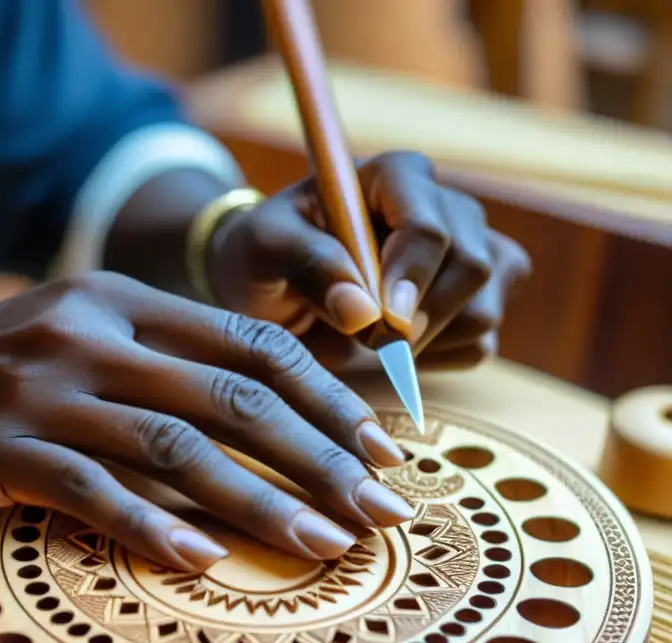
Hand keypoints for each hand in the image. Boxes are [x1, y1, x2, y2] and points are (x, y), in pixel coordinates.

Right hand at [0, 273, 414, 571]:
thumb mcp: (65, 340)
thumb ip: (149, 362)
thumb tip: (251, 416)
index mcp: (116, 300)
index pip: (247, 342)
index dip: (324, 394)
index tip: (376, 445)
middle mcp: (89, 334)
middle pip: (233, 397)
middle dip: (321, 455)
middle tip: (381, 506)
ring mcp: (44, 390)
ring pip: (179, 448)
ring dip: (262, 503)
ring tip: (324, 546)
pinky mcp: (1, 449)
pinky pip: (96, 493)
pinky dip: (156, 530)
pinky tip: (205, 564)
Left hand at [206, 151, 530, 371]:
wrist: (271, 285)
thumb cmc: (265, 255)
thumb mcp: (264, 248)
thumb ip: (307, 265)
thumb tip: (360, 311)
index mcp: (396, 176)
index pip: (430, 226)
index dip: (413, 276)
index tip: (385, 319)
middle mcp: (446, 208)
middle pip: (473, 266)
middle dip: (419, 319)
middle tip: (362, 339)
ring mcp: (471, 254)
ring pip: (482, 311)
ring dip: (422, 344)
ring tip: (362, 338)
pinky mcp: (476, 302)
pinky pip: (478, 345)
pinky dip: (432, 361)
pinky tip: (387, 348)